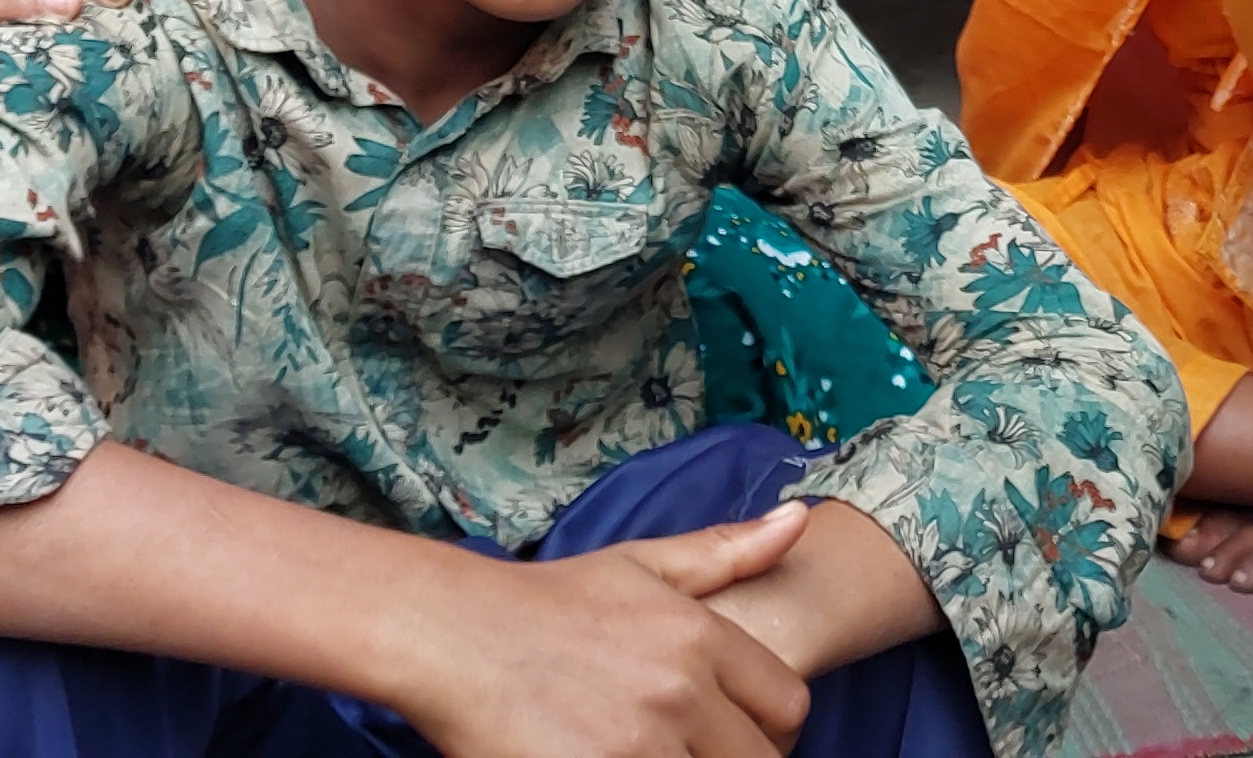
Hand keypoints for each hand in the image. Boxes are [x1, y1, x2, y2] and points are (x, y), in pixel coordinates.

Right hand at [395, 509, 814, 757]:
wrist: (451, 635)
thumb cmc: (544, 602)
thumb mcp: (638, 564)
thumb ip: (724, 551)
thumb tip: (801, 518)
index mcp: (698, 638)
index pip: (789, 706)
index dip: (770, 727)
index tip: (736, 730)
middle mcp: (677, 695)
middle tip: (696, 750)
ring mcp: (636, 747)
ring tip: (659, 754)